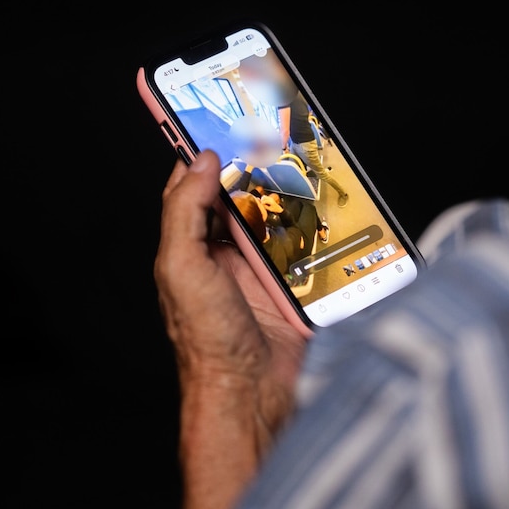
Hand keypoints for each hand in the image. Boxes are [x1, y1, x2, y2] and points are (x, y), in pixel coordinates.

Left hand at [154, 150, 305, 508]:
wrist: (254, 393)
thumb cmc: (208, 339)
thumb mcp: (181, 267)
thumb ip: (185, 211)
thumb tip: (201, 162)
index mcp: (190, 246)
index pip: (194, 186)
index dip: (202, 152)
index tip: (217, 116)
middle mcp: (225, 252)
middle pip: (243, 195)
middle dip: (256, 166)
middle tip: (274, 131)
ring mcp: (263, 266)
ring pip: (278, 215)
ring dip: (290, 194)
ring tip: (305, 162)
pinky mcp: (295, 281)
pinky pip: (307, 243)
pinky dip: (316, 226)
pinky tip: (327, 207)